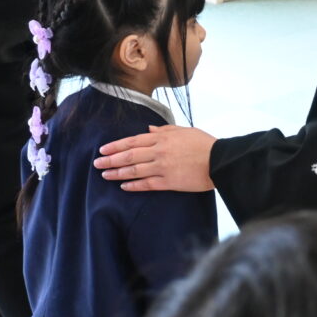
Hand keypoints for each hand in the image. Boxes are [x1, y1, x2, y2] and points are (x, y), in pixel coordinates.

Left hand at [94, 124, 216, 191]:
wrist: (220, 160)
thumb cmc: (204, 143)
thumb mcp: (184, 130)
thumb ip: (165, 130)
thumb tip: (149, 130)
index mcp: (162, 137)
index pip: (132, 141)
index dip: (116, 146)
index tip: (103, 149)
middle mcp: (159, 151)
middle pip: (129, 155)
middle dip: (111, 160)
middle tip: (97, 163)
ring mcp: (163, 167)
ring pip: (134, 170)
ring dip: (118, 173)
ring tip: (105, 175)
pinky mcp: (169, 182)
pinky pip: (147, 184)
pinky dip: (133, 185)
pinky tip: (123, 186)